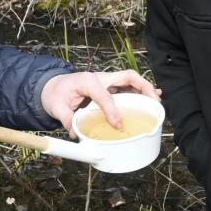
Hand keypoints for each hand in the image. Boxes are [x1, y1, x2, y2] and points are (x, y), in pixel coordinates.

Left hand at [40, 70, 160, 137]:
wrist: (53, 86)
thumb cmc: (56, 94)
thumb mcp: (56, 106)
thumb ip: (66, 119)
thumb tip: (76, 133)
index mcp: (87, 81)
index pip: (104, 94)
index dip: (112, 110)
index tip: (118, 125)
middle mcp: (100, 78)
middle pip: (127, 77)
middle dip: (144, 88)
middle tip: (154, 103)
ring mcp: (107, 82)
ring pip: (131, 81)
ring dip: (146, 90)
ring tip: (157, 103)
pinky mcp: (110, 88)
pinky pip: (129, 88)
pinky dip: (141, 93)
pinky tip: (153, 100)